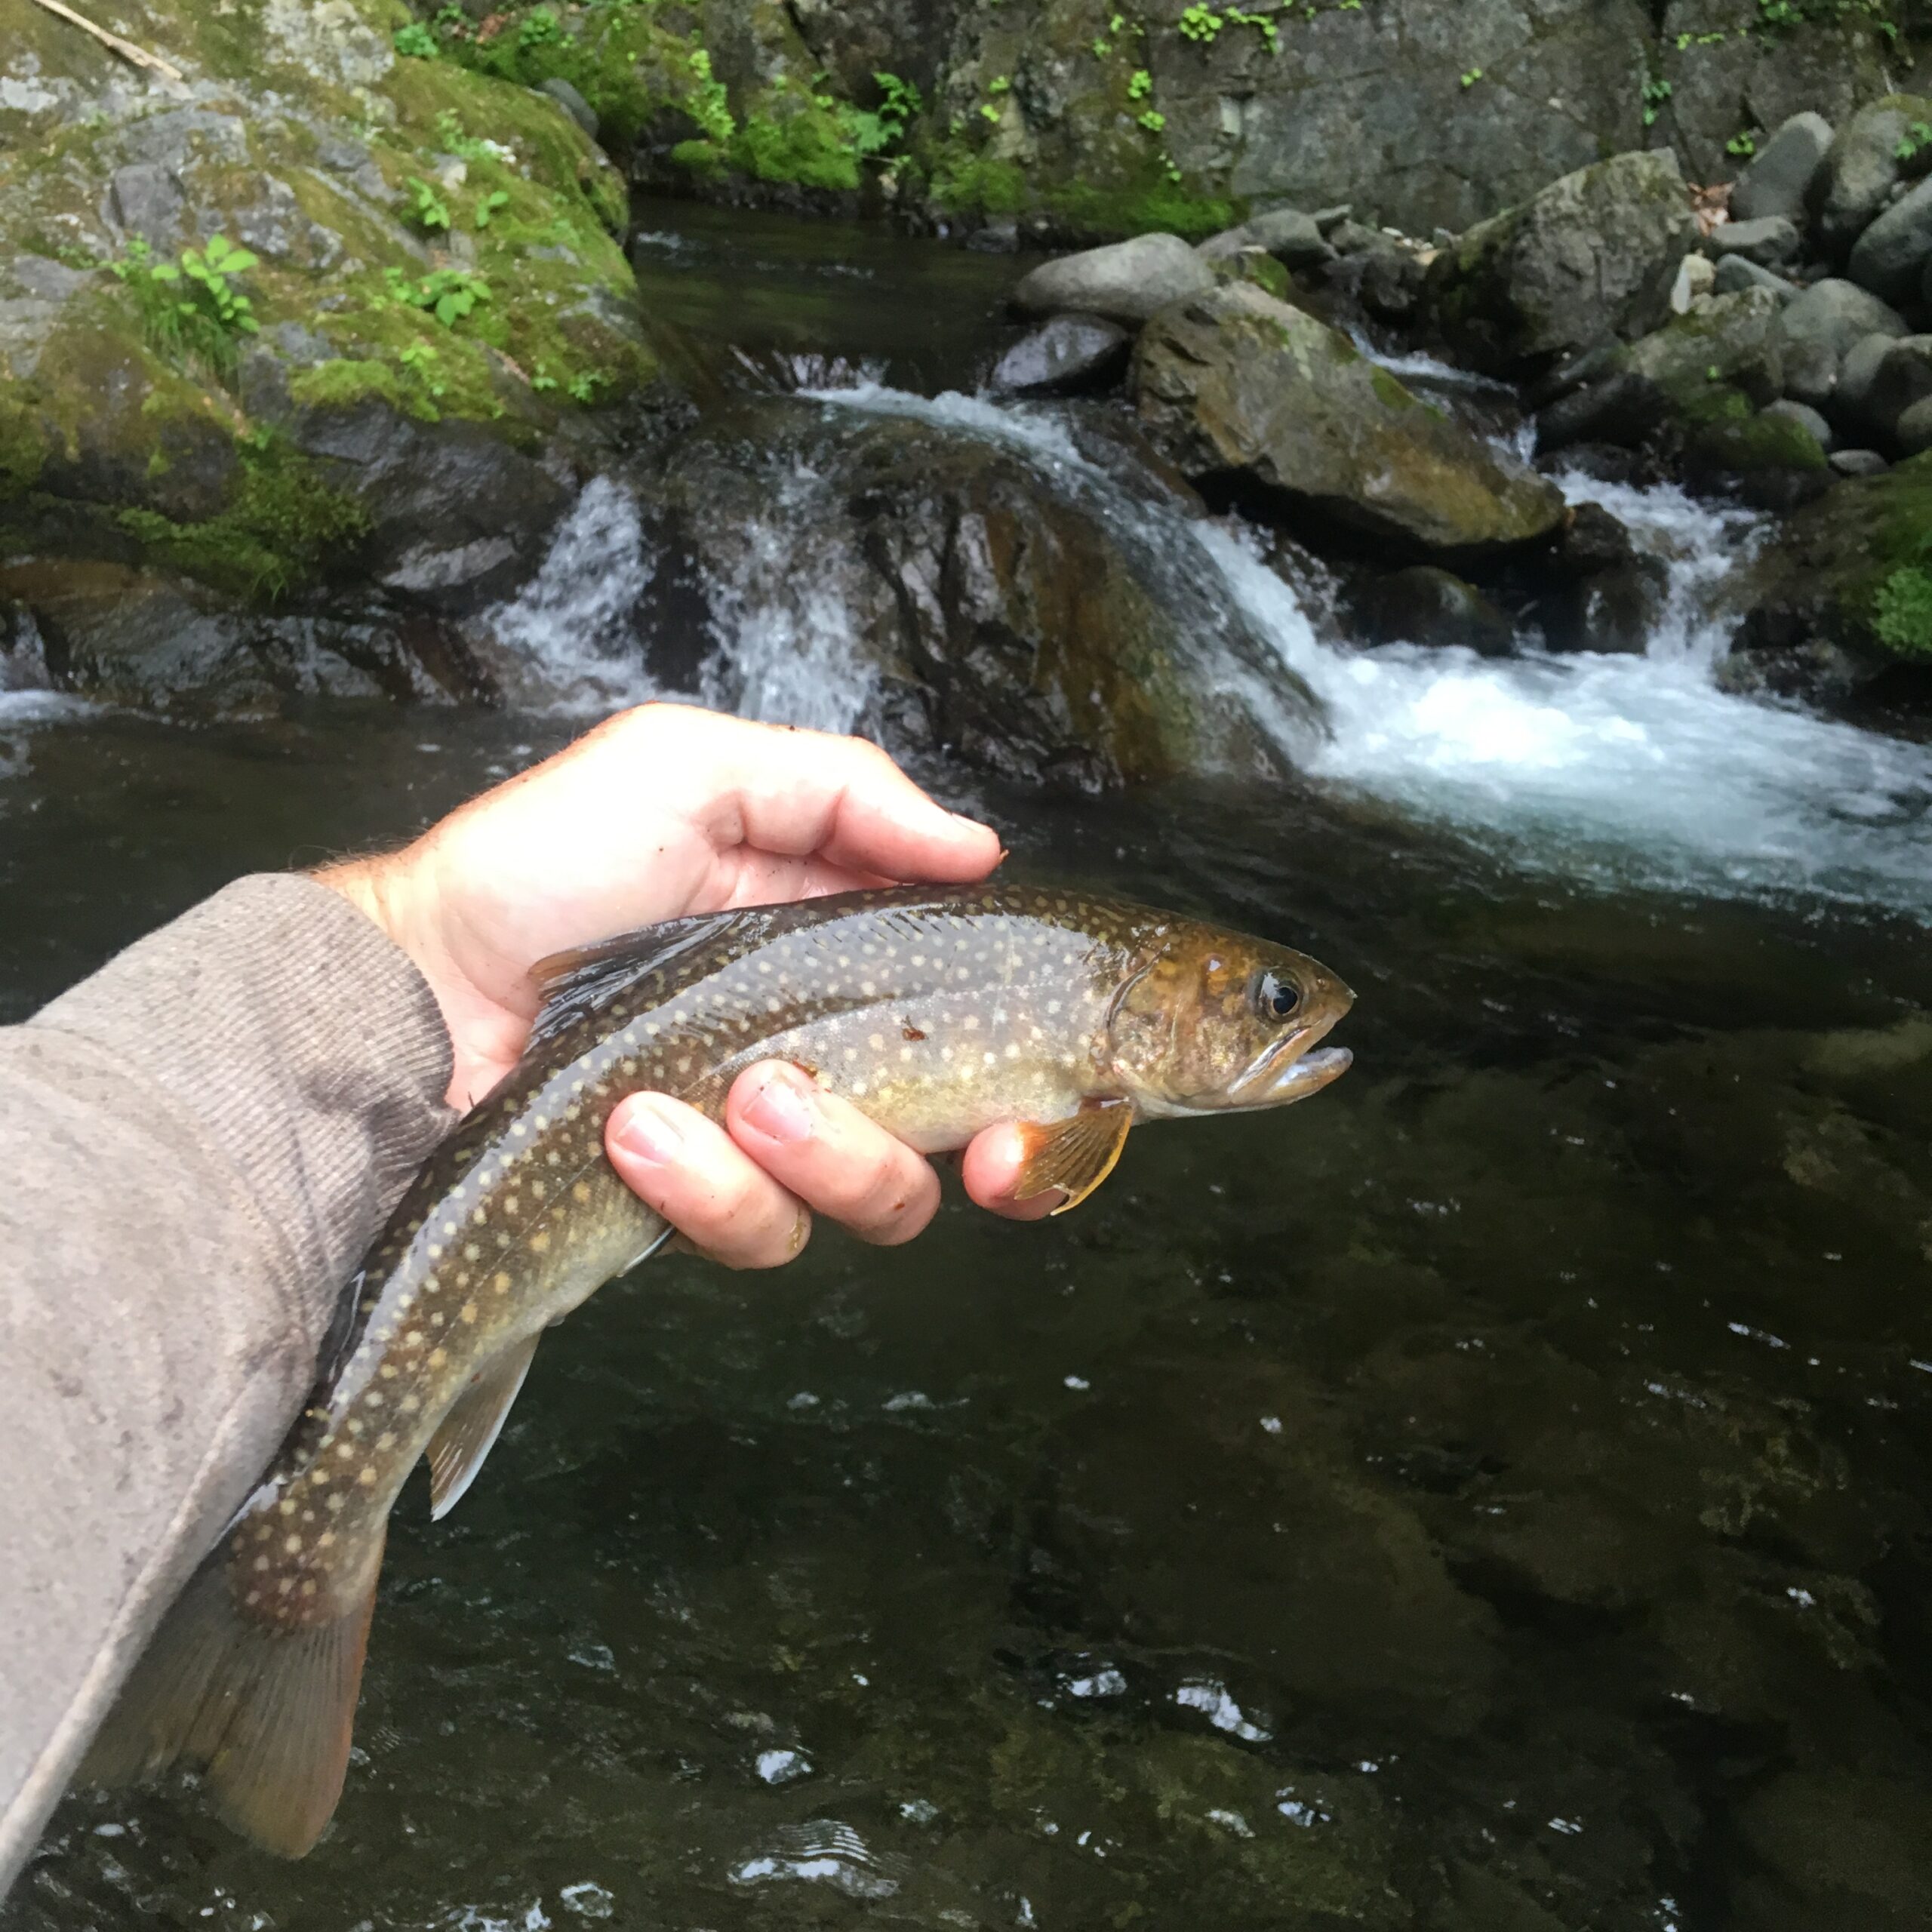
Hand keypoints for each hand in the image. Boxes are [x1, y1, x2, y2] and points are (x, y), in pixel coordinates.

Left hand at [319, 704, 1056, 1262]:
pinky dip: (704, 1184)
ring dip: (812, 1152)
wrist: (407, 991)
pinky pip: (757, 1233)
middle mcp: (815, 1052)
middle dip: (946, 1149)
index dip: (1028, 1081)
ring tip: (718, 1092)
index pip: (969, 1025)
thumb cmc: (532, 867)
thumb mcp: (685, 772)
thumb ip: (841, 790)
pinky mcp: (690, 1208)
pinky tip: (633, 1126)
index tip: (1034, 1103)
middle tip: (889, 1119)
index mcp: (833, 950)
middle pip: (949, 1144)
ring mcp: (754, 1141)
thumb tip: (977, 845)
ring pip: (870, 1199)